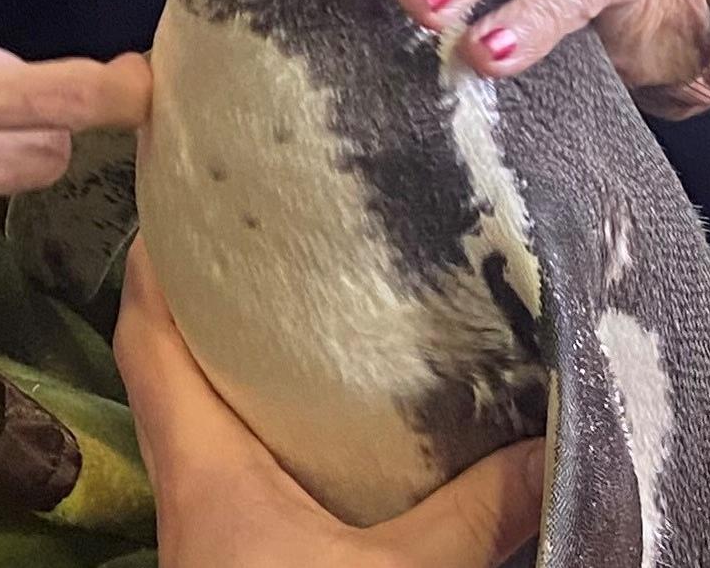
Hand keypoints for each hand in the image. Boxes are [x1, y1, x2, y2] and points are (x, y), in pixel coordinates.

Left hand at [117, 239, 544, 566]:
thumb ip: (478, 511)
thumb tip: (564, 438)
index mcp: (200, 467)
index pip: (146, 333)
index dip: (153, 256)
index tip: (179, 179)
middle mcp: (189, 487)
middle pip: (169, 365)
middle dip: (206, 293)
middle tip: (271, 225)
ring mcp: (210, 528)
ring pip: (205, 420)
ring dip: (241, 364)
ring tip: (309, 296)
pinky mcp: (240, 557)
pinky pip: (243, 468)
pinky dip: (276, 428)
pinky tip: (339, 421)